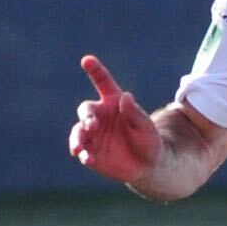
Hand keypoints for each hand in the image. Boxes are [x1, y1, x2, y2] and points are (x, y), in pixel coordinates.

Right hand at [69, 55, 160, 185]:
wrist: (147, 165)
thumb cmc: (149, 140)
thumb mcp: (146, 127)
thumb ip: (135, 113)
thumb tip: (126, 97)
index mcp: (114, 101)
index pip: (103, 82)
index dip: (95, 70)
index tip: (87, 60)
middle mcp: (100, 115)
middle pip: (86, 109)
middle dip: (87, 116)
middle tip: (92, 124)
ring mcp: (93, 133)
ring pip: (78, 130)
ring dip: (77, 137)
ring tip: (78, 148)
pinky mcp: (90, 150)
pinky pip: (81, 149)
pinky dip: (82, 153)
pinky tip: (87, 158)